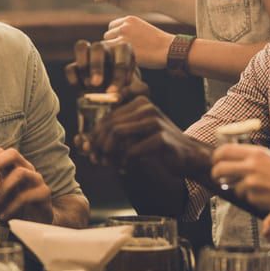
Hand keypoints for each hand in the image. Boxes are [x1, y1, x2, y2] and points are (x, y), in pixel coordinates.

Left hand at [0, 148, 52, 222]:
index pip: (0, 152)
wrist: (33, 226)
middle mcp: (25, 169)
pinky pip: (26, 195)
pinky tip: (5, 215)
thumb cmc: (13, 210)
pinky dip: (12, 206)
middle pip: (12, 153)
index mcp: (12, 168)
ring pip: (21, 172)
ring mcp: (35, 179)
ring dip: (4, 187)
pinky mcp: (44, 192)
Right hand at [63, 40, 139, 91]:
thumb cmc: (129, 89)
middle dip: (96, 66)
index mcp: (122, 50)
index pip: (122, 50)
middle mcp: (104, 49)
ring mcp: (88, 56)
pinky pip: (70, 68)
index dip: (119, 69)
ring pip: (81, 47)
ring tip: (88, 84)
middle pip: (97, 46)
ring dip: (83, 66)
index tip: (117, 89)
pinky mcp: (75, 69)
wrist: (114, 97)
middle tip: (97, 83)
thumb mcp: (135, 90)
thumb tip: (117, 95)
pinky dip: (73, 79)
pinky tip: (80, 89)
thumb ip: (132, 91)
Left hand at [89, 95, 209, 180]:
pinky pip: (131, 150)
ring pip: (117, 133)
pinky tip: (125, 167)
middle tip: (97, 160)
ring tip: (109, 163)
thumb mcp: (134, 136)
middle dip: (98, 145)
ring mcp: (154, 121)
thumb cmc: (159, 146)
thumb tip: (80, 142)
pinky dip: (124, 161)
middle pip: (110, 124)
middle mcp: (146, 108)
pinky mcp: (161, 137)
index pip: (107, 117)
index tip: (90, 151)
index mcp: (139, 103)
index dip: (94, 135)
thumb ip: (112, 136)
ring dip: (108, 152)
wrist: (189, 156)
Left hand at [103, 16, 172, 69]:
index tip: (123, 44)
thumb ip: (129, 30)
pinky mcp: (123, 48)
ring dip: (112, 51)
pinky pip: (109, 53)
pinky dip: (113, 58)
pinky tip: (122, 61)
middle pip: (107, 35)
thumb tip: (116, 39)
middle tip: (123, 52)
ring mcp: (123, 37)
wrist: (169, 49)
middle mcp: (124, 26)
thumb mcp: (142, 29)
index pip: (112, 26)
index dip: (115, 36)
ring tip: (123, 57)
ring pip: (106, 44)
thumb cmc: (158, 43)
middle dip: (113, 43)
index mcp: (129, 19)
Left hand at [210, 144, 269, 215]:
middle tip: (216, 176)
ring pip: (232, 185)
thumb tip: (230, 157)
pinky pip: (244, 196)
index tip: (215, 161)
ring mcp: (251, 182)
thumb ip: (251, 157)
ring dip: (238, 187)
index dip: (216, 156)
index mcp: (257, 153)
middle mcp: (252, 166)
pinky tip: (264, 194)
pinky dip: (250, 196)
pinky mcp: (253, 196)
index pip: (225, 151)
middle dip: (215, 173)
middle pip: (220, 168)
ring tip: (256, 187)